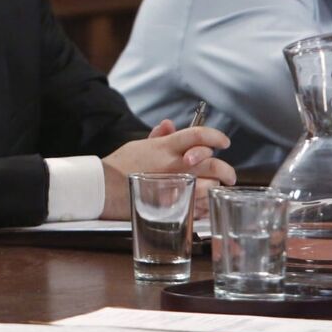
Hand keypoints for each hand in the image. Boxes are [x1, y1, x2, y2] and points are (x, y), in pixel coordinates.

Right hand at [99, 124, 235, 219]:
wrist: (102, 188)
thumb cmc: (118, 167)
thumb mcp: (137, 146)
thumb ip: (158, 137)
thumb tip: (169, 124)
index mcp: (166, 147)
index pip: (199, 135)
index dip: (217, 136)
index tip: (224, 142)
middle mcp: (174, 165)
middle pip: (213, 162)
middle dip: (227, 170)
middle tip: (229, 176)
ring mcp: (176, 186)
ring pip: (210, 186)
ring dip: (215, 188)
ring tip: (214, 191)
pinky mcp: (173, 205)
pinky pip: (199, 207)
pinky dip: (204, 206)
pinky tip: (202, 205)